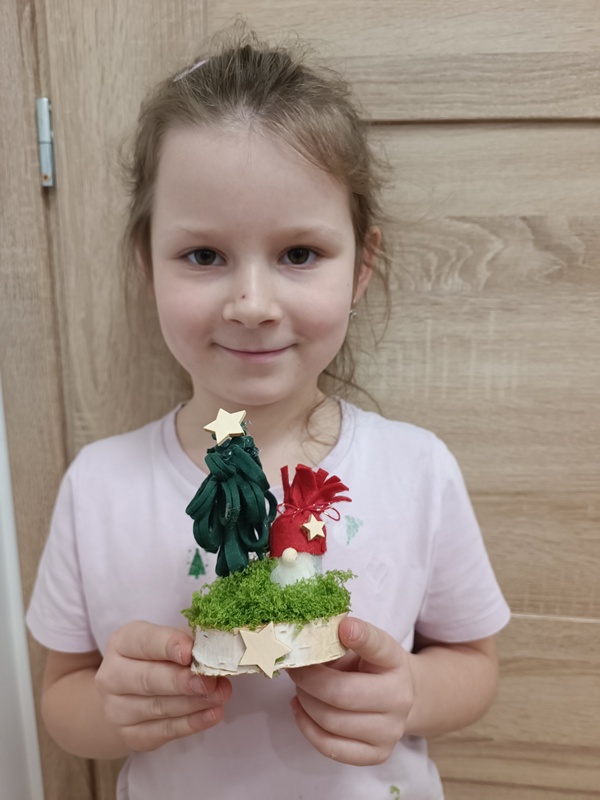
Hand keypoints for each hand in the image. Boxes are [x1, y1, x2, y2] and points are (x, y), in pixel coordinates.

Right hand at [95, 621, 231, 751]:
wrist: (123, 700)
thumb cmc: (153, 661)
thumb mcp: (164, 642)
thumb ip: (186, 642)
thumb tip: (214, 647)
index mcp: (122, 643)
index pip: (144, 641)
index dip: (168, 645)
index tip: (191, 651)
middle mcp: (112, 676)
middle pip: (148, 679)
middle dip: (182, 681)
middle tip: (210, 680)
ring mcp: (118, 709)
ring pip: (158, 707)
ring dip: (194, 702)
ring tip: (220, 695)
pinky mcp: (131, 736)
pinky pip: (163, 731)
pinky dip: (191, 723)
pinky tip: (212, 715)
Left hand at [287, 617, 413, 765]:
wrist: (398, 698)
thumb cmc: (370, 666)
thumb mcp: (360, 645)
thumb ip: (337, 639)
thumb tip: (305, 635)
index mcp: (395, 661)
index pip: (379, 646)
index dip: (361, 636)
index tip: (344, 627)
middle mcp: (399, 698)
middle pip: (342, 693)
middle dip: (308, 679)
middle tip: (293, 667)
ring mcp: (390, 731)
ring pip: (331, 722)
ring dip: (305, 701)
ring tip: (300, 686)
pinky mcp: (378, 755)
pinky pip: (330, 747)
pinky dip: (306, 726)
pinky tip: (300, 707)